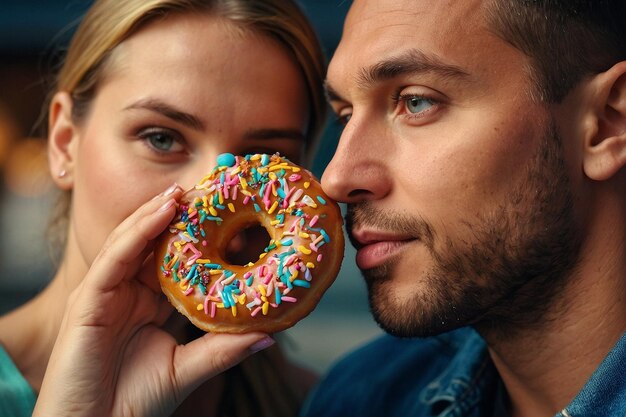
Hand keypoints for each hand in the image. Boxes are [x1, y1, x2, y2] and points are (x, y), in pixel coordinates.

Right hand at [33, 184, 273, 416]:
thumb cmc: (135, 401)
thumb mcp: (187, 368)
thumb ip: (223, 349)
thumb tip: (268, 335)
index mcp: (146, 303)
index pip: (170, 258)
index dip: (194, 236)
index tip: (224, 215)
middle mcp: (124, 291)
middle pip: (149, 241)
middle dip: (174, 214)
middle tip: (205, 191)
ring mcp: (104, 292)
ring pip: (129, 240)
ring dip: (156, 211)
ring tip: (183, 191)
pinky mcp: (87, 299)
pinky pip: (114, 257)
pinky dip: (138, 231)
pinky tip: (163, 211)